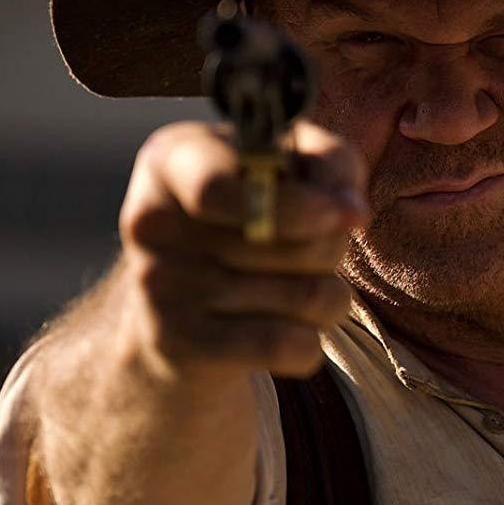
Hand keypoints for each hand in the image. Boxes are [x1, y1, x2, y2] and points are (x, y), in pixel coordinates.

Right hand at [116, 119, 367, 378]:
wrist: (178, 321)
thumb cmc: (249, 227)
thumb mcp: (289, 172)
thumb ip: (331, 165)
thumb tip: (352, 210)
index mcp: (173, 158)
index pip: (217, 186)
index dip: (297, 203)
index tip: (345, 214)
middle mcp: (151, 219)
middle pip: (295, 241)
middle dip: (330, 250)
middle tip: (310, 253)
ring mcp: (159, 286)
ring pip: (306, 296)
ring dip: (327, 299)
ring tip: (294, 293)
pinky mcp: (177, 346)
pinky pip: (290, 346)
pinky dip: (310, 345)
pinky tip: (287, 336)